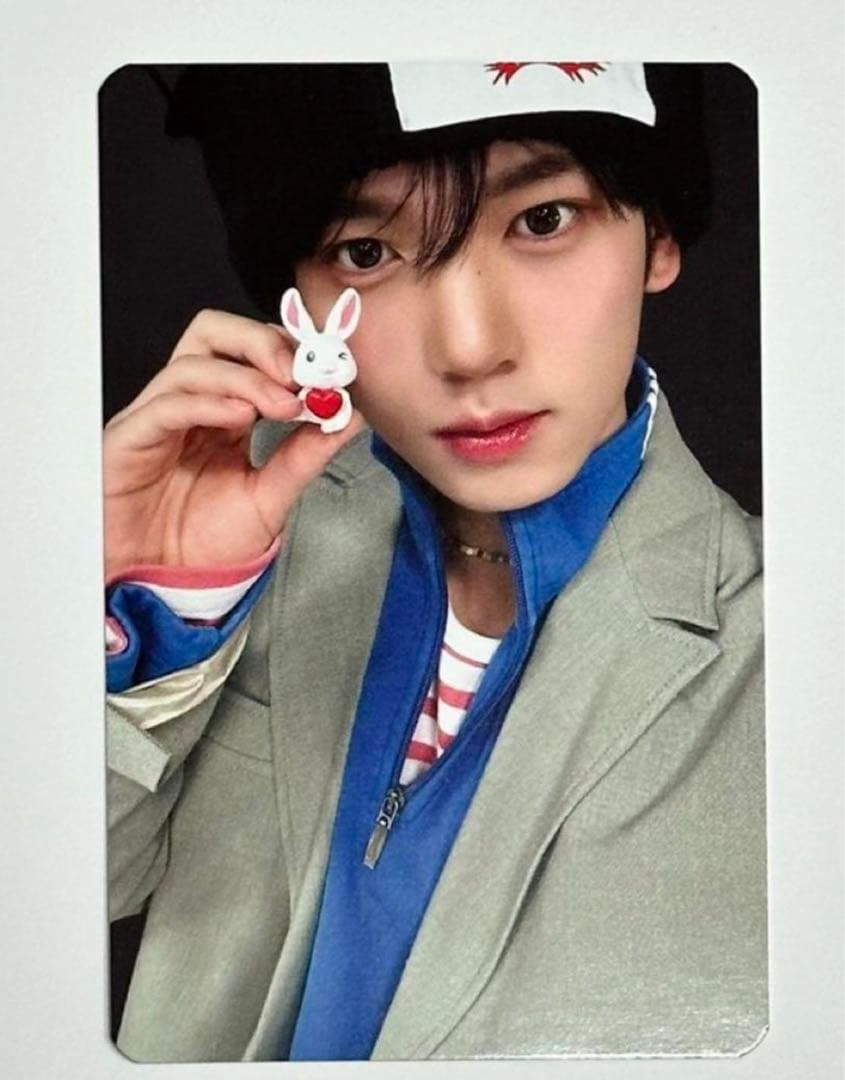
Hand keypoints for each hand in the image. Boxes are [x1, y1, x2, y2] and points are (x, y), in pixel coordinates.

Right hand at [103, 309, 364, 577]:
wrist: (163, 589)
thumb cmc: (202, 547)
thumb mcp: (270, 499)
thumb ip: (305, 456)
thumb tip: (351, 415)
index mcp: (224, 413)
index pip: (251, 353)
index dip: (290, 352)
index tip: (331, 370)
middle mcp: (189, 406)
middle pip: (213, 335)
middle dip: (262, 343)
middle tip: (302, 371)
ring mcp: (157, 419)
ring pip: (193, 364)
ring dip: (246, 376)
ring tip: (283, 404)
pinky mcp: (130, 441)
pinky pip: (166, 405)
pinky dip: (208, 401)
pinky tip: (240, 415)